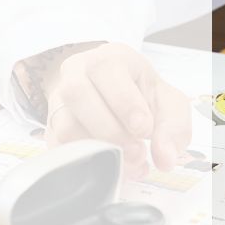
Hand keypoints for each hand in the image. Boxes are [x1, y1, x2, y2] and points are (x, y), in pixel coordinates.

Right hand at [39, 44, 190, 180]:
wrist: (117, 103)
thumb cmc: (143, 98)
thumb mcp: (169, 104)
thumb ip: (173, 128)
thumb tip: (165, 158)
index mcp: (109, 58)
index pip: (106, 69)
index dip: (125, 102)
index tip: (144, 129)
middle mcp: (77, 72)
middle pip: (78, 94)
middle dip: (110, 130)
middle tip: (136, 152)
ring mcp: (59, 100)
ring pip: (64, 123)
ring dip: (97, 148)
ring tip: (126, 162)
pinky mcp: (51, 128)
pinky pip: (58, 146)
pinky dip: (84, 161)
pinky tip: (108, 166)